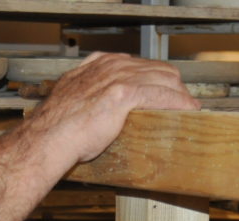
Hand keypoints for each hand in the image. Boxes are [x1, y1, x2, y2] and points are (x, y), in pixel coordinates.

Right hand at [25, 52, 199, 164]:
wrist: (49, 137)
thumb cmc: (57, 127)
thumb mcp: (74, 99)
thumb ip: (90, 94)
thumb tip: (100, 108)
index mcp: (99, 64)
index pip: (140, 64)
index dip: (157, 78)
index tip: (166, 92)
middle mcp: (111, 65)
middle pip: (157, 68)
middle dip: (174, 85)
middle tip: (184, 104)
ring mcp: (118, 77)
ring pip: (164, 79)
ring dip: (181, 94)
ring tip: (190, 108)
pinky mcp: (125, 93)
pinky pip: (162, 94)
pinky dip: (179, 102)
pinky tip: (189, 110)